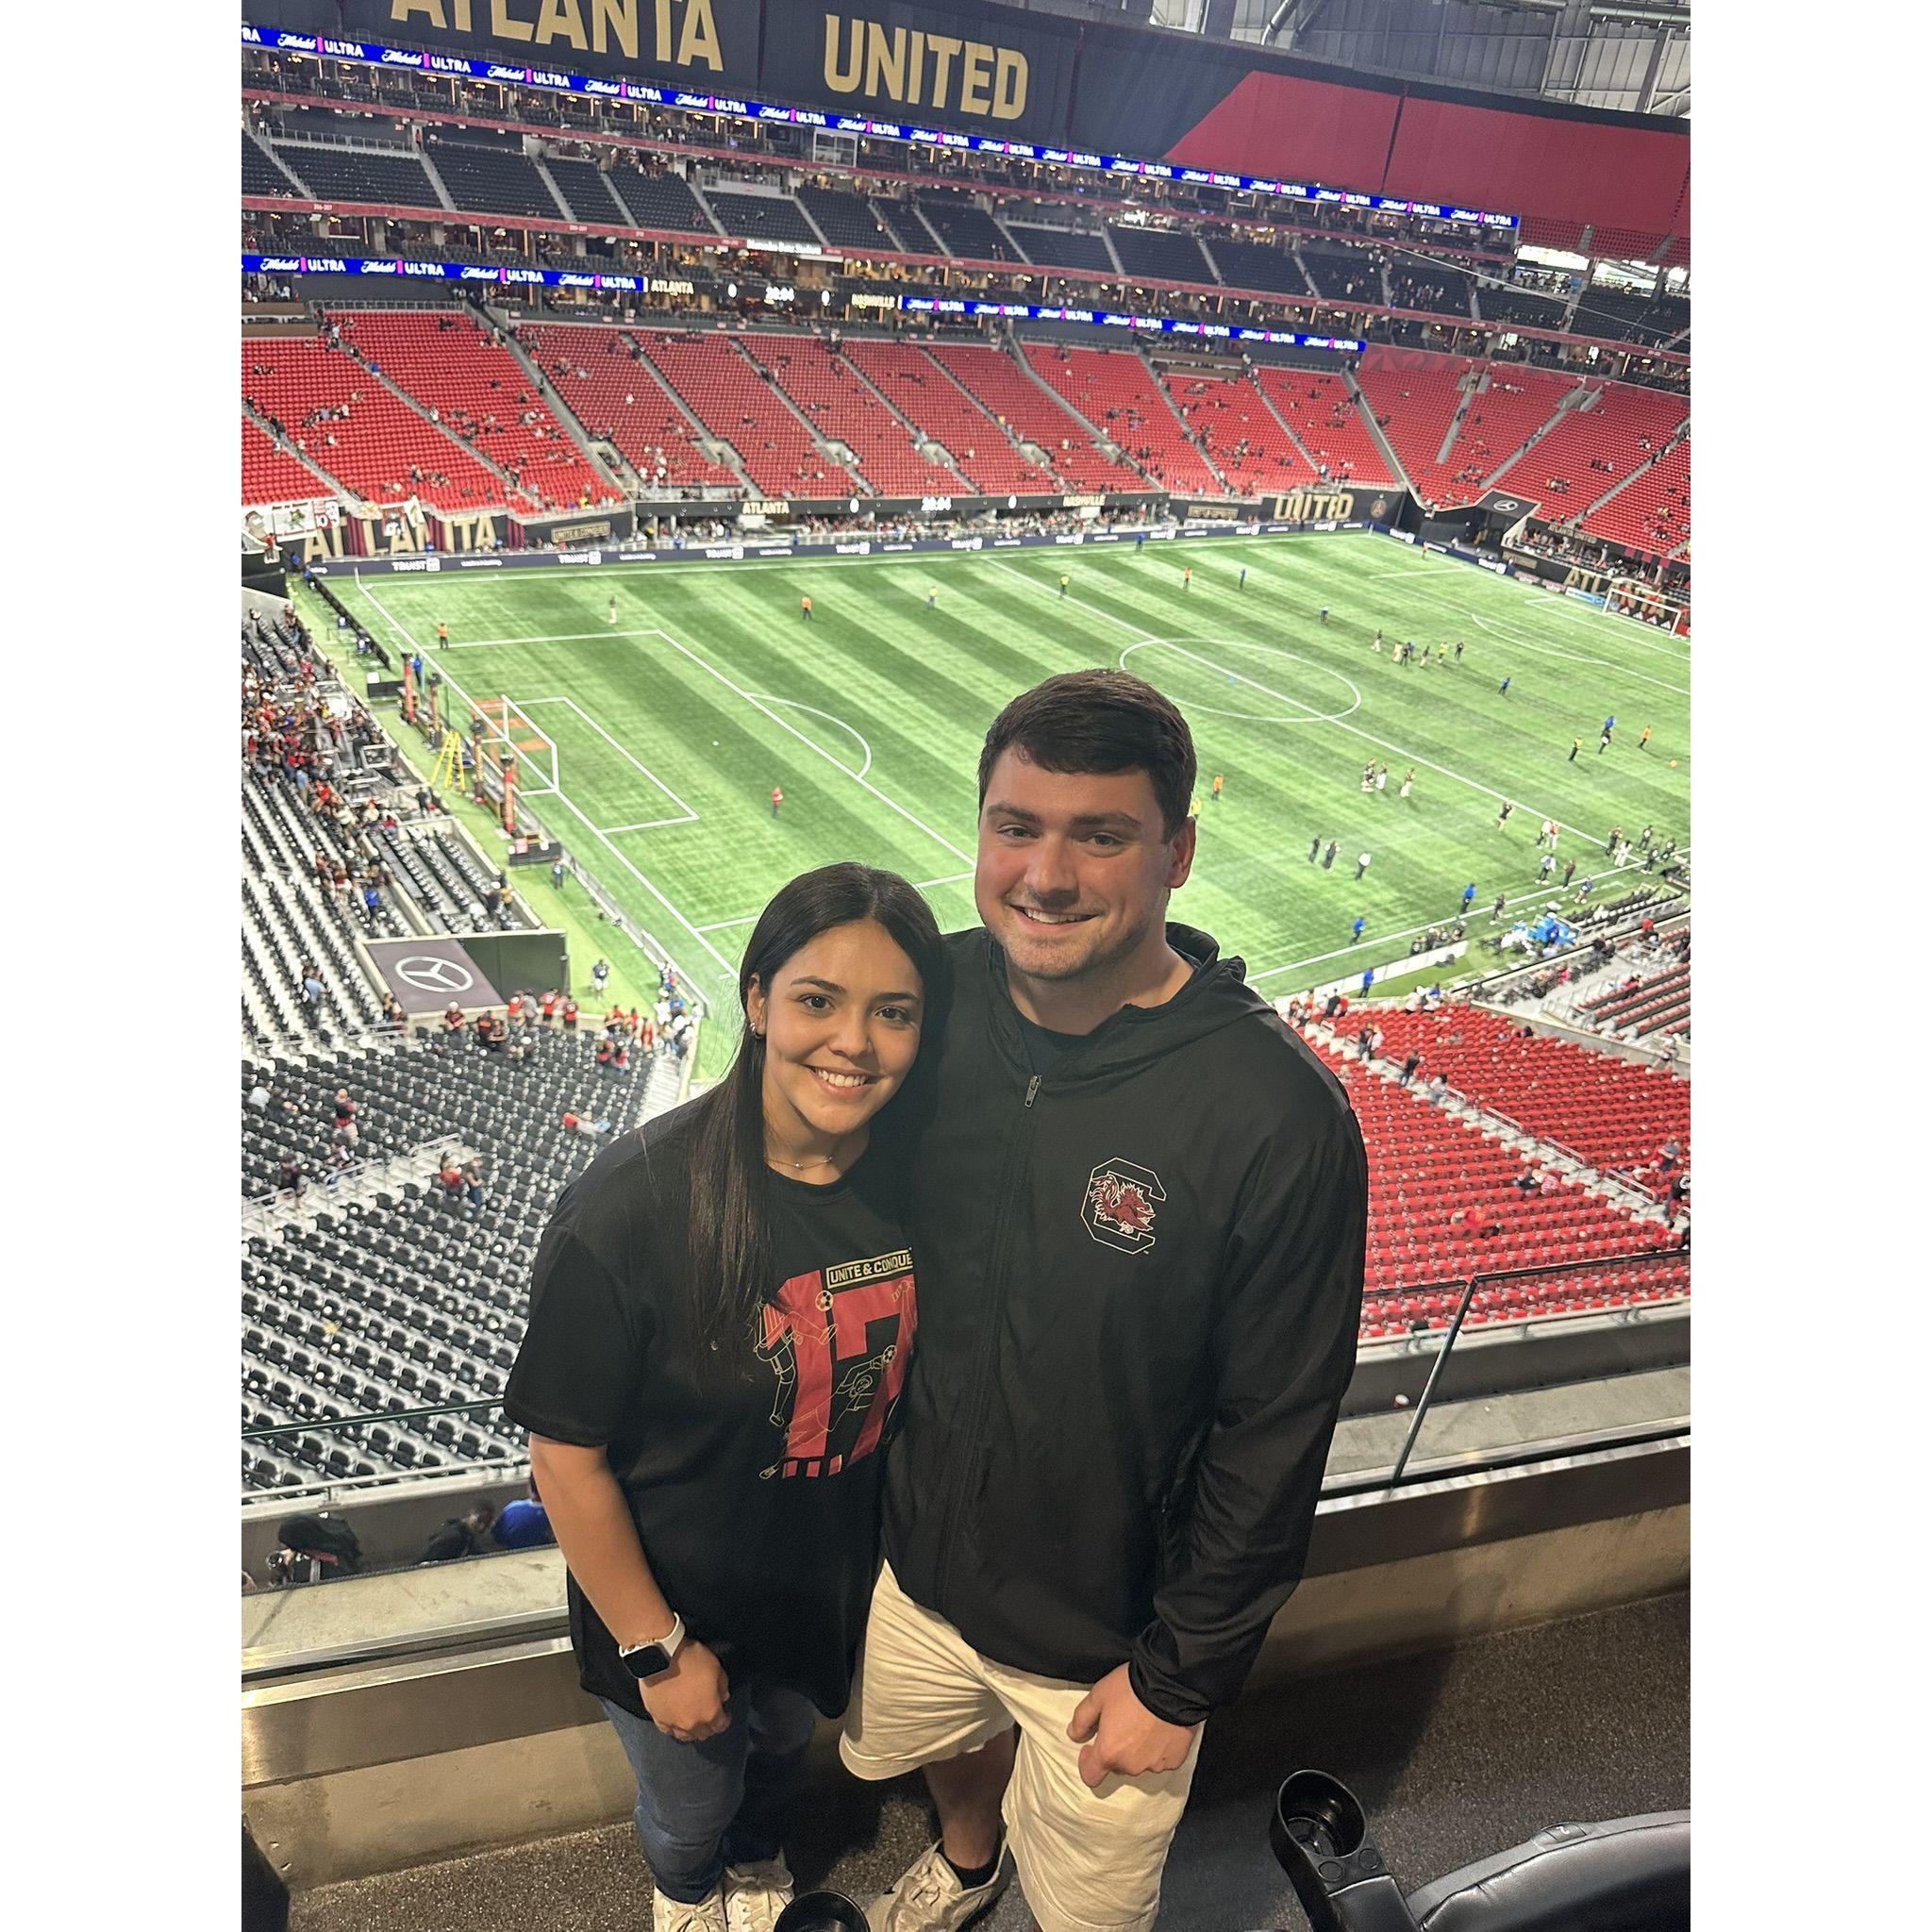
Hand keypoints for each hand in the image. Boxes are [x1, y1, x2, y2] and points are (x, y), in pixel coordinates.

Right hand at [639, 1640, 730, 1742]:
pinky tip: (675, 1719)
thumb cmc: (689, 1659)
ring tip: (692, 1718)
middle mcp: (690, 1722)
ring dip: (691, 1729)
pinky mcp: (656, 1717)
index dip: (725, 1719)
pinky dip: (673, 1727)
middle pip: (703, 1733)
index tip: (724, 1713)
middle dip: (709, 1726)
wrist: (661, 1655)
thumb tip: (722, 1696)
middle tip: (709, 1714)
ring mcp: (672, 1722)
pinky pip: (667, 1729)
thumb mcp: (716, 1667)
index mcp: (709, 1712)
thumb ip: (722, 1686)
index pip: (721, 1725)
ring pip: (685, 1735)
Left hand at [1066, 1664, 1198, 1789]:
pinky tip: (1161, 1728)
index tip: (1091, 1747)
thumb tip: (1074, 1734)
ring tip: (1144, 1723)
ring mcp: (1155, 1765)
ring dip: (1138, 1750)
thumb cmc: (1131, 1688)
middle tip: (1122, 1724)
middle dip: (1116, 1750)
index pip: (1091, 1776)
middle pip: (1118, 1766)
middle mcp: (1131, 1766)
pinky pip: (1161, 1759)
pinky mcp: (1176, 1760)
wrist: (1172, 1685)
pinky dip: (1158, 1748)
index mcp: (1109, 1752)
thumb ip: (1082, 1718)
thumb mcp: (1098, 1695)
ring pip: (1140, 1763)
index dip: (1088, 1763)